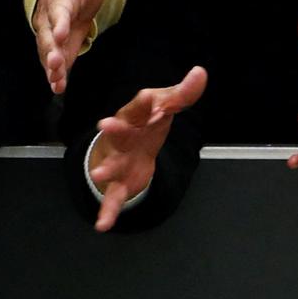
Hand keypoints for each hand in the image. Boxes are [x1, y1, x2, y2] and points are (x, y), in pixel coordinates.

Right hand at [33, 0, 111, 94]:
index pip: (58, 9)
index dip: (58, 19)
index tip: (60, 30)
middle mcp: (52, 18)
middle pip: (48, 35)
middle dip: (49, 50)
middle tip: (53, 63)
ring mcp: (53, 35)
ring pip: (48, 52)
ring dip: (51, 67)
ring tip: (55, 82)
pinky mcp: (59, 48)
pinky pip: (55, 63)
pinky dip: (56, 76)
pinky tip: (59, 90)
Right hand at [87, 66, 206, 231]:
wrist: (130, 147)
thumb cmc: (148, 121)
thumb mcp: (166, 106)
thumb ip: (183, 94)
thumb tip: (200, 72)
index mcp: (136, 116)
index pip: (141, 106)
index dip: (145, 103)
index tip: (150, 97)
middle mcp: (124, 137)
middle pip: (119, 133)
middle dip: (113, 130)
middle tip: (103, 125)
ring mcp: (120, 160)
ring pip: (111, 165)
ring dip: (105, 169)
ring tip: (97, 175)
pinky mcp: (121, 183)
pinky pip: (113, 198)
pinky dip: (108, 211)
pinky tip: (102, 225)